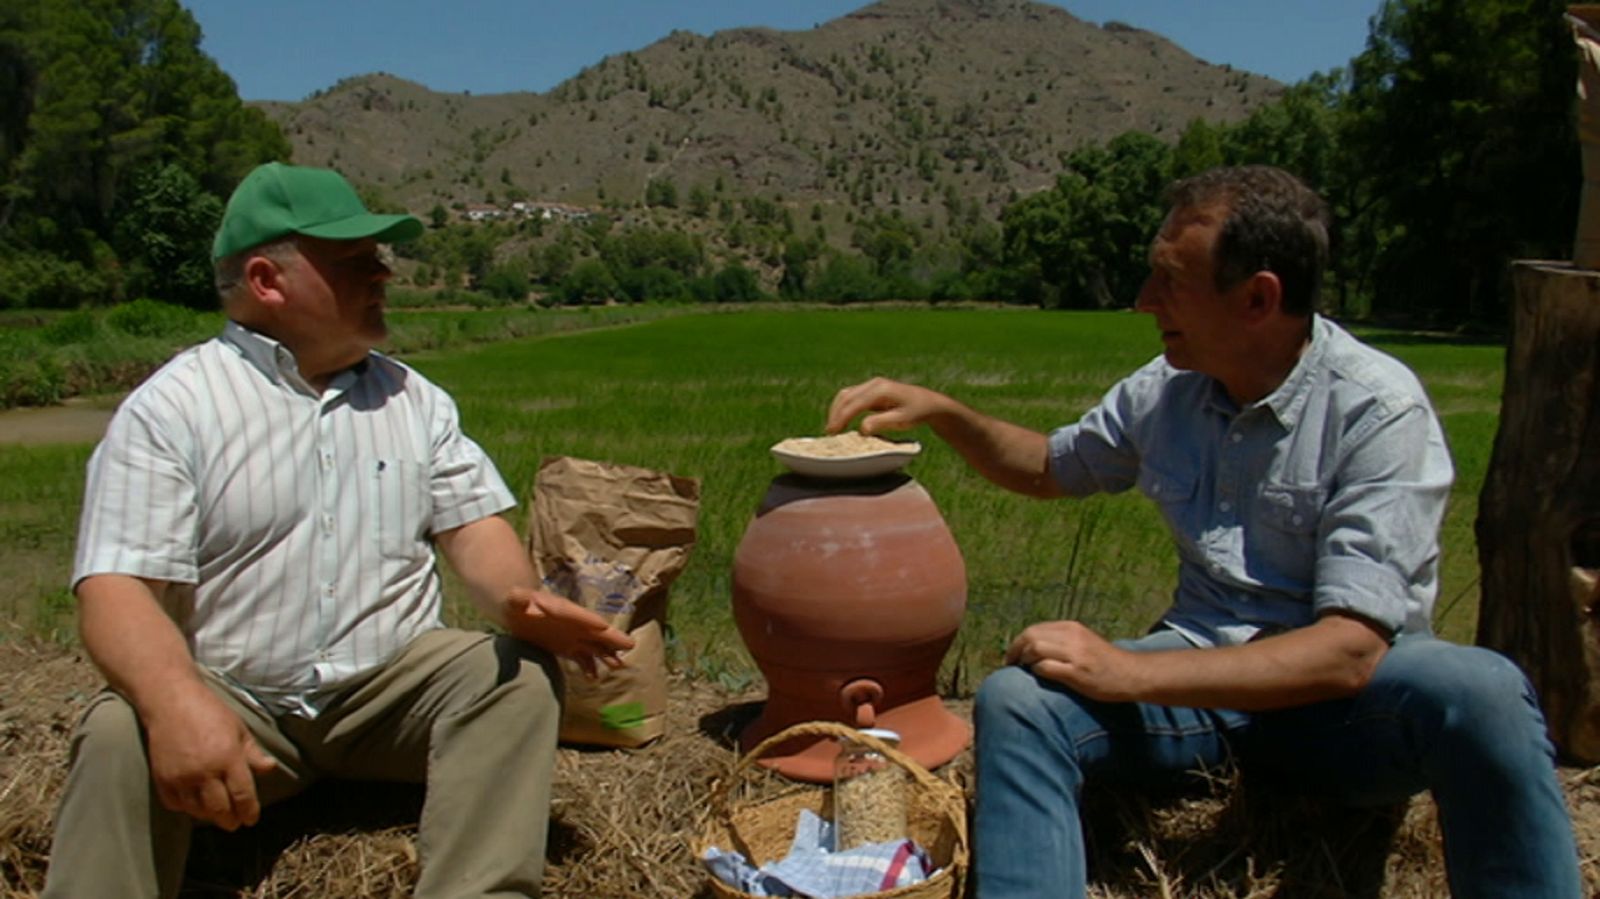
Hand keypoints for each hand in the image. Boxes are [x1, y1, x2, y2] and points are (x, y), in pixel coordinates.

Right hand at [142, 683, 276, 830]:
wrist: (170, 702)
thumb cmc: (209, 712)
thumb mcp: (239, 729)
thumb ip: (253, 753)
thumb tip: (270, 769)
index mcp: (228, 757)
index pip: (242, 795)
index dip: (249, 811)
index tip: (251, 819)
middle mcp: (204, 771)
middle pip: (220, 809)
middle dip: (231, 820)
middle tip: (236, 823)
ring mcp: (181, 778)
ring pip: (198, 812)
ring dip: (210, 817)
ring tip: (219, 815)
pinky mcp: (163, 780)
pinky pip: (177, 805)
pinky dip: (188, 809)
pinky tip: (196, 806)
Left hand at [505, 587, 634, 676]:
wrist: (518, 610)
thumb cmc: (517, 602)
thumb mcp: (515, 598)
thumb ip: (519, 599)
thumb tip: (521, 599)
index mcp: (562, 609)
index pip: (577, 614)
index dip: (590, 620)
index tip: (604, 627)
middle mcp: (573, 622)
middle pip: (595, 629)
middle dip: (611, 637)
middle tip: (630, 644)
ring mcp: (573, 635)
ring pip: (594, 645)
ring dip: (606, 654)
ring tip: (618, 665)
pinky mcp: (568, 648)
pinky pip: (582, 658)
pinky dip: (589, 667)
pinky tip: (593, 678)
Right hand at [826, 377, 948, 436]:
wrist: (929, 403)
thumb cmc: (918, 412)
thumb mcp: (902, 420)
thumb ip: (881, 423)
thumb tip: (861, 429)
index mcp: (880, 389)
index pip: (854, 403)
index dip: (841, 418)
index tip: (832, 432)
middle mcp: (874, 384)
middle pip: (846, 396)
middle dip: (835, 414)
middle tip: (829, 433)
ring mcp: (872, 386)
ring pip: (846, 395)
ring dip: (837, 411)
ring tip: (832, 429)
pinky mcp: (872, 392)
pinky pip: (852, 398)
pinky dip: (844, 409)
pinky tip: (841, 422)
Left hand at [1004, 620, 1139, 702]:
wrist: (1131, 674)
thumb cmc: (1105, 662)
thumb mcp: (1083, 641)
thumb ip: (1061, 640)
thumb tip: (1032, 648)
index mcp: (1071, 627)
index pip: (1034, 629)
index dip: (1018, 642)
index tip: (1013, 655)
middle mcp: (1072, 637)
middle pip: (1031, 636)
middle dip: (1016, 650)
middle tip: (1011, 664)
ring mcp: (1075, 655)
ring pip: (1036, 649)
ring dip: (1025, 661)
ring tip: (1024, 670)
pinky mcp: (1077, 673)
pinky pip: (1047, 667)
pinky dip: (1037, 671)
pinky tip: (1039, 676)